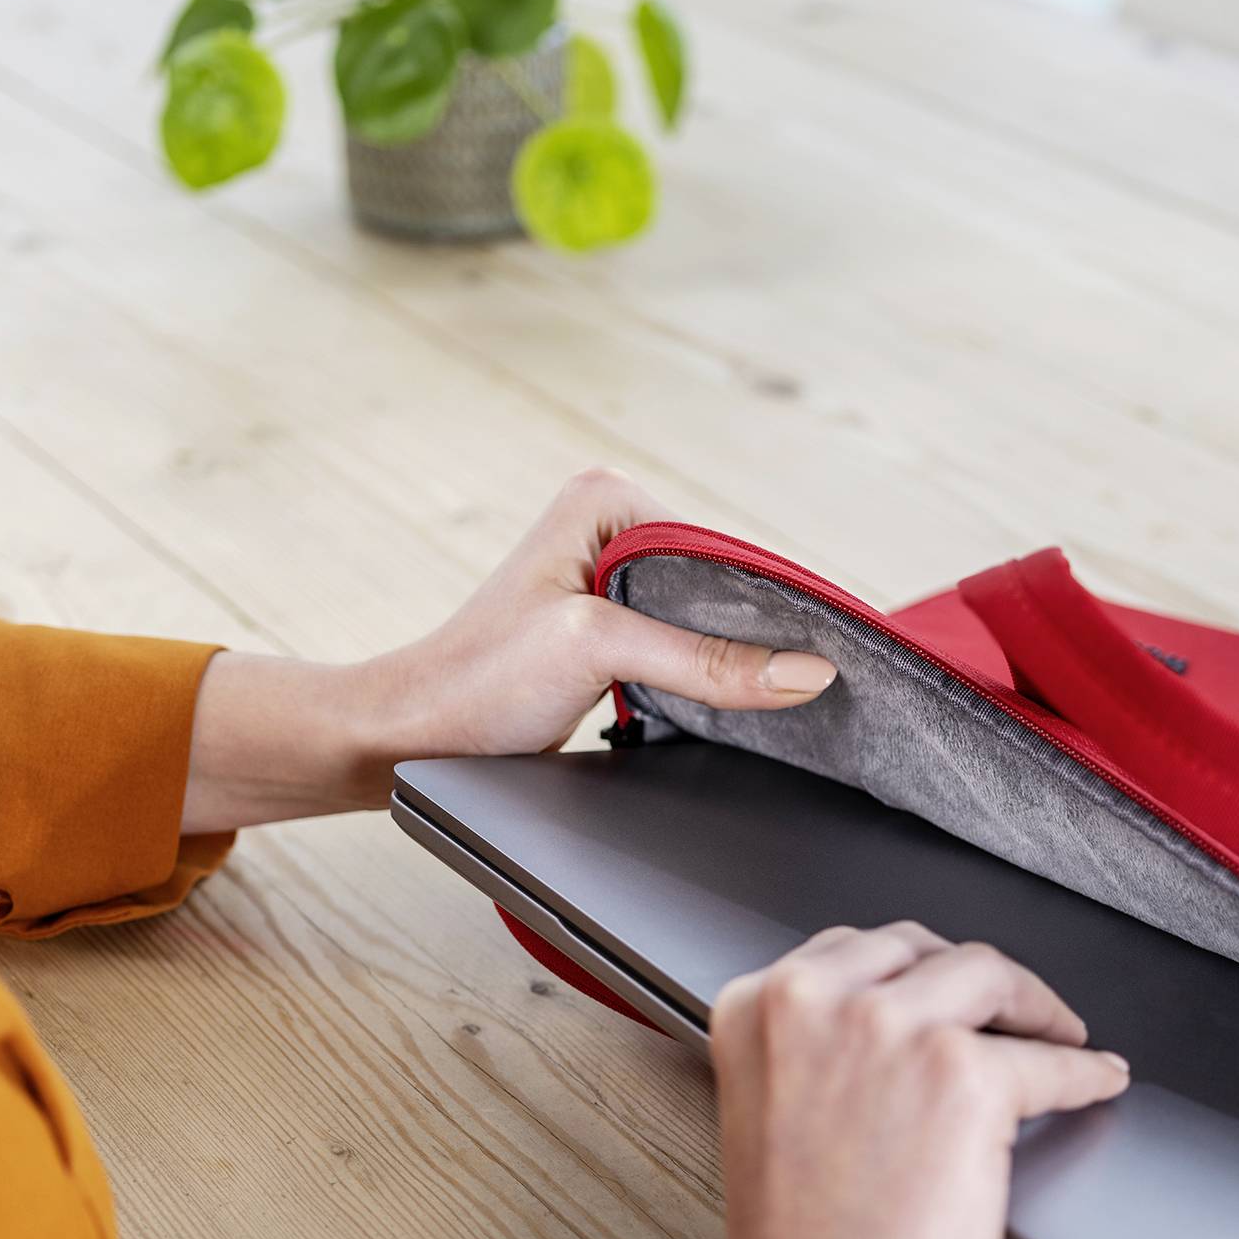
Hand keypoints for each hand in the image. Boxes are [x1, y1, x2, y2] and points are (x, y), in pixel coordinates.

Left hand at [178, 469, 836, 830]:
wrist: (408, 740)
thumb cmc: (476, 682)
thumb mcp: (598, 651)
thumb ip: (705, 658)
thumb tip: (806, 670)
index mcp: (609, 498)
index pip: (726, 551)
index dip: (776, 609)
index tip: (830, 660)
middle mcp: (612, 527)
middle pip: (724, 588)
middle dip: (759, 639)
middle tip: (815, 693)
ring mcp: (611, 583)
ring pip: (710, 625)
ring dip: (737, 667)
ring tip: (780, 706)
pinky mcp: (608, 635)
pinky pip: (687, 653)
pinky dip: (710, 686)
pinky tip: (730, 714)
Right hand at [538, 924, 1129, 1238]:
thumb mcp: (775, 1124)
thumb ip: (818, 1065)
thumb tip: (901, 1049)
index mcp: (754, 1011)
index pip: (851, 953)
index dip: (910, 975)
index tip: (942, 996)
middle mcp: (816, 1002)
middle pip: (922, 950)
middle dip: (971, 981)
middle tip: (1007, 1012)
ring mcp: (893, 1033)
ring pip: (991, 978)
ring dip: (1032, 1006)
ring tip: (1058, 1032)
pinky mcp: (968, 1079)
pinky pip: (1054, 1060)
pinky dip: (1085, 1072)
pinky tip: (1096, 1078)